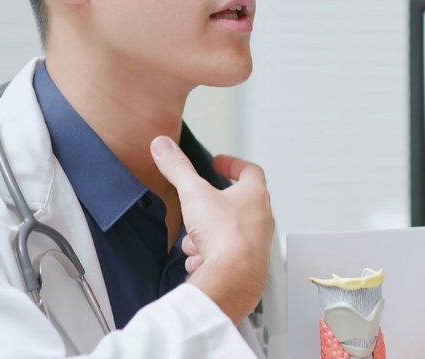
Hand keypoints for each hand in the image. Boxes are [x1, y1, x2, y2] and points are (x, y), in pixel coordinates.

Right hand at [150, 135, 274, 321]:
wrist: (234, 277)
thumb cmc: (225, 236)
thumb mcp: (194, 193)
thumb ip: (178, 168)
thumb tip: (164, 147)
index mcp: (255, 195)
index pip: (250, 171)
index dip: (233, 164)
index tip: (218, 163)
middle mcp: (260, 219)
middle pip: (233, 205)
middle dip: (208, 209)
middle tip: (196, 209)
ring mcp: (255, 243)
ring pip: (224, 233)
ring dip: (203, 237)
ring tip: (196, 242)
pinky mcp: (247, 266)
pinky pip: (222, 257)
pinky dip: (207, 257)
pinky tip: (200, 261)